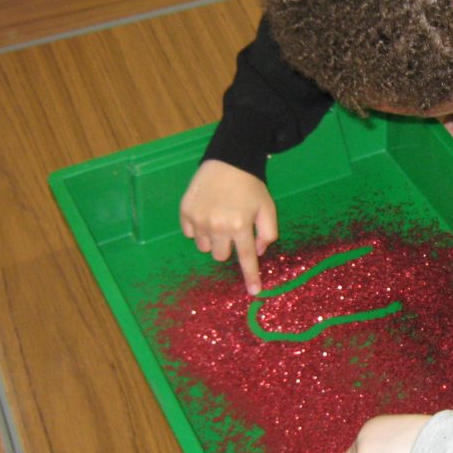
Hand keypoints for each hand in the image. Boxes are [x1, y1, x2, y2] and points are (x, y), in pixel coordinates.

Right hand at [179, 159, 277, 294]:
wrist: (227, 160)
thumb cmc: (250, 185)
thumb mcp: (268, 207)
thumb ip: (268, 232)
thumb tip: (258, 252)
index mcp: (240, 226)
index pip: (245, 259)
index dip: (250, 277)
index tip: (253, 292)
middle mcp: (217, 227)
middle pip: (220, 256)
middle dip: (228, 247)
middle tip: (232, 229)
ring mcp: (198, 220)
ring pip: (204, 247)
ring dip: (212, 239)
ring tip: (218, 218)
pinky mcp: (185, 213)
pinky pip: (189, 234)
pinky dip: (197, 229)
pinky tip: (205, 213)